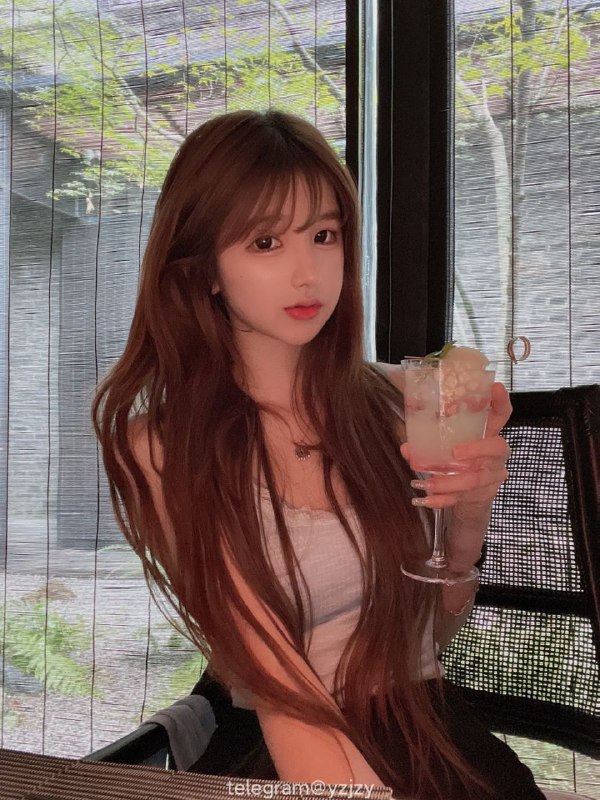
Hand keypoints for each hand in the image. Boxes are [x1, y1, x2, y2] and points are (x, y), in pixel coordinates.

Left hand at [401, 382, 511, 565]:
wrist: (470, 495)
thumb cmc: (457, 460)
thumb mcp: (447, 446)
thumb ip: (429, 443)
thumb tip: (406, 447)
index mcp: (488, 433)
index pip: (501, 414)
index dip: (501, 401)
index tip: (496, 387)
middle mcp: (496, 453)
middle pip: (497, 447)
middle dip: (476, 449)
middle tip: (455, 453)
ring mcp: (492, 475)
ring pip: (476, 479)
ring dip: (450, 481)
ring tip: (427, 484)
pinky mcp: (484, 494)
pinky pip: (463, 498)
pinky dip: (443, 500)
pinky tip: (426, 500)